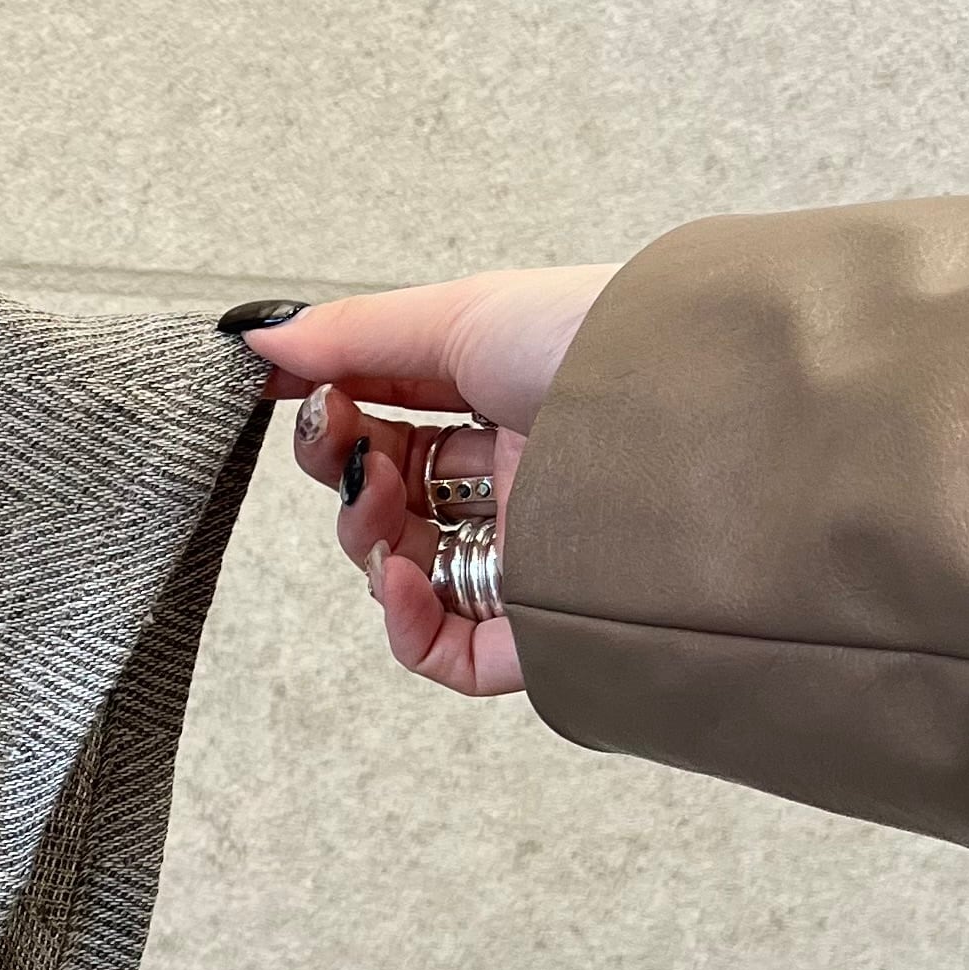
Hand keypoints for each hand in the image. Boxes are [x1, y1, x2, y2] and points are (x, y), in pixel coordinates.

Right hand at [222, 264, 621, 696]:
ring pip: (416, 577)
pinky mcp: (555, 628)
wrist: (709, 414)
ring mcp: (541, 556)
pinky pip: (458, 655)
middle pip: (396, 503)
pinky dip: (408, 627)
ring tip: (379, 506)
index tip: (297, 399)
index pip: (398, 422)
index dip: (339, 416)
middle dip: (349, 477)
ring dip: (371, 543)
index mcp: (517, 401)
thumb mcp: (464, 314)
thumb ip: (352, 334)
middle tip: (343, 446)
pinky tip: (398, 582)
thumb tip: (259, 339)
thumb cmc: (607, 343)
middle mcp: (532, 479)